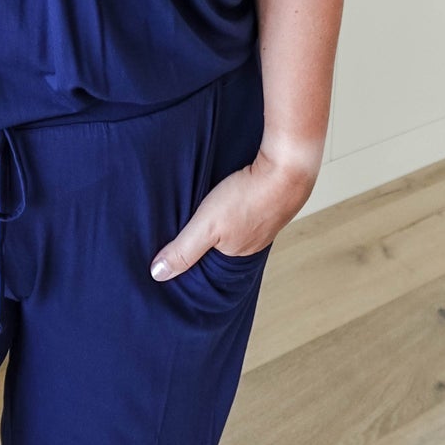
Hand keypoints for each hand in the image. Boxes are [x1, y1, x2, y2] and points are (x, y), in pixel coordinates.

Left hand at [148, 150, 314, 281]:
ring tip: (211, 205)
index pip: (209, 260)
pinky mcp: (270, 201)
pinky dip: (240, 201)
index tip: (178, 242)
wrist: (286, 170)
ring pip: (237, 223)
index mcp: (236, 254)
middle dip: (209, 233)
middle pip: (223, 241)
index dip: (194, 250)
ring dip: (225, 216)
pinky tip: (234, 191)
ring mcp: (265, 222)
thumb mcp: (206, 225)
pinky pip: (250, 206)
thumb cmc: (246, 197)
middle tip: (191, 219)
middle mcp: (253, 243)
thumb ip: (183, 249)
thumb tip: (158, 275)